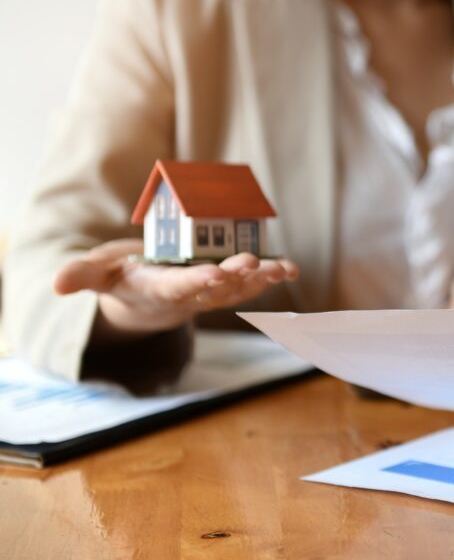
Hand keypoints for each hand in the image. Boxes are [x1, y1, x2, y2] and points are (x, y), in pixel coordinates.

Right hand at [53, 239, 299, 339]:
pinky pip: (252, 284)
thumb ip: (82, 276)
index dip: (196, 281)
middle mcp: (189, 292)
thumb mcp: (99, 273)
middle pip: (215, 287)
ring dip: (262, 279)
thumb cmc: (123, 277)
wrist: (145, 296)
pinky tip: (291, 269)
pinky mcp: (226, 284)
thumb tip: (56, 285)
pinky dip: (271, 277)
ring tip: (282, 268)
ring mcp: (211, 291)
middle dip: (234, 276)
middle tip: (252, 262)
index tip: (213, 274)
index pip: (178, 286)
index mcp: (158, 287)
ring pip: (239, 288)